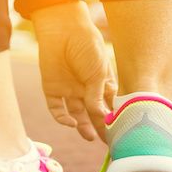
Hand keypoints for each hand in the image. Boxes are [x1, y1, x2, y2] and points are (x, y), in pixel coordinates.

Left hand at [32, 2, 115, 140]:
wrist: (63, 29)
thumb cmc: (87, 47)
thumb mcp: (98, 73)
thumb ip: (97, 97)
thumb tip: (101, 118)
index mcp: (101, 83)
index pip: (109, 106)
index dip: (113, 119)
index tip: (119, 133)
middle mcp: (86, 89)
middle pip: (93, 114)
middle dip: (99, 127)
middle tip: (105, 142)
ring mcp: (69, 90)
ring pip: (76, 114)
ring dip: (82, 127)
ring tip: (90, 137)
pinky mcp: (53, 89)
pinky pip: (57, 109)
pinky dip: (63, 118)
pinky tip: (71, 123)